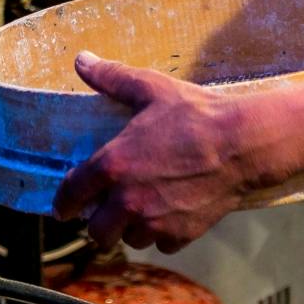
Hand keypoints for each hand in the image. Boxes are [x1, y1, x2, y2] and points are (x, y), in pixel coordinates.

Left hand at [52, 52, 293, 253]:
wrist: (242, 145)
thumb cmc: (195, 114)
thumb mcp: (150, 88)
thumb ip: (111, 77)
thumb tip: (82, 59)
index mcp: (113, 165)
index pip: (73, 194)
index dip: (63, 203)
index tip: (62, 209)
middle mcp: (128, 200)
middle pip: (97, 232)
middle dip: (98, 224)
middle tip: (104, 213)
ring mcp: (155, 221)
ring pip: (130, 239)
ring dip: (130, 229)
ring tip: (139, 211)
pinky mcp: (181, 234)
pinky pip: (162, 243)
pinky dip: (162, 233)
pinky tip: (169, 214)